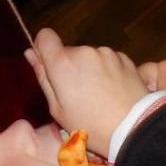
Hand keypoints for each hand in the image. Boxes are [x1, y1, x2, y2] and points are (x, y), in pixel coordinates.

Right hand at [24, 28, 148, 155]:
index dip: (44, 48)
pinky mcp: (124, 58)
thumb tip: (31, 53)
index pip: (45, 36)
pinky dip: (107, 72)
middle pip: (69, 52)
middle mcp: (84, 51)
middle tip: (79, 95)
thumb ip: (43, 77)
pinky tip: (113, 92)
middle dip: (70, 67)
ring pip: (89, 57)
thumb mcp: (58, 109)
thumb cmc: (90, 125)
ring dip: (90, 70)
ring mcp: (106, 53)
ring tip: (99, 96)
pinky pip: (107, 61)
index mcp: (63, 63)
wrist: (135, 128)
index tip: (49, 66)